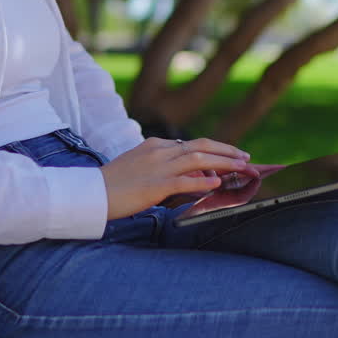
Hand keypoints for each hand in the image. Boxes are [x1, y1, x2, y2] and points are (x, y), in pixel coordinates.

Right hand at [99, 137, 250, 219]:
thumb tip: (198, 178)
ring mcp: (158, 167)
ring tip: (242, 168)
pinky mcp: (156, 185)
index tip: (231, 155)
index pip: (192, 144)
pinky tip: (218, 183)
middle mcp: (160, 151)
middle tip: (245, 158)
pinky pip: (185, 181)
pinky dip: (204, 181)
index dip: (216, 150)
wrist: (92, 193)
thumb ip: (167, 170)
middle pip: (201, 147)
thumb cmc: (115, 185)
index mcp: (156, 145)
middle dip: (227, 151)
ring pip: (199, 160)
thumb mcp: (141, 168)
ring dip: (224, 163)